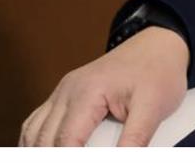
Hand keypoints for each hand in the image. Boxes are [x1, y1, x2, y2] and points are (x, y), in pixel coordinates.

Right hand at [19, 26, 188, 146]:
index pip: (65, 142)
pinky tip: (50, 150)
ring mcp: (64, 91)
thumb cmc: (159, 71)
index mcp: (87, 92)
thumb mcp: (154, 107)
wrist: (160, 43)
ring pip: (33, 131)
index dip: (68, 160)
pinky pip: (39, 121)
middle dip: (52, 157)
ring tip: (58, 160)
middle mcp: (68, 90)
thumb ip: (135, 140)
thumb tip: (122, 160)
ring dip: (40, 150)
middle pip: (44, 139)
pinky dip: (39, 140)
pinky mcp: (66, 94)